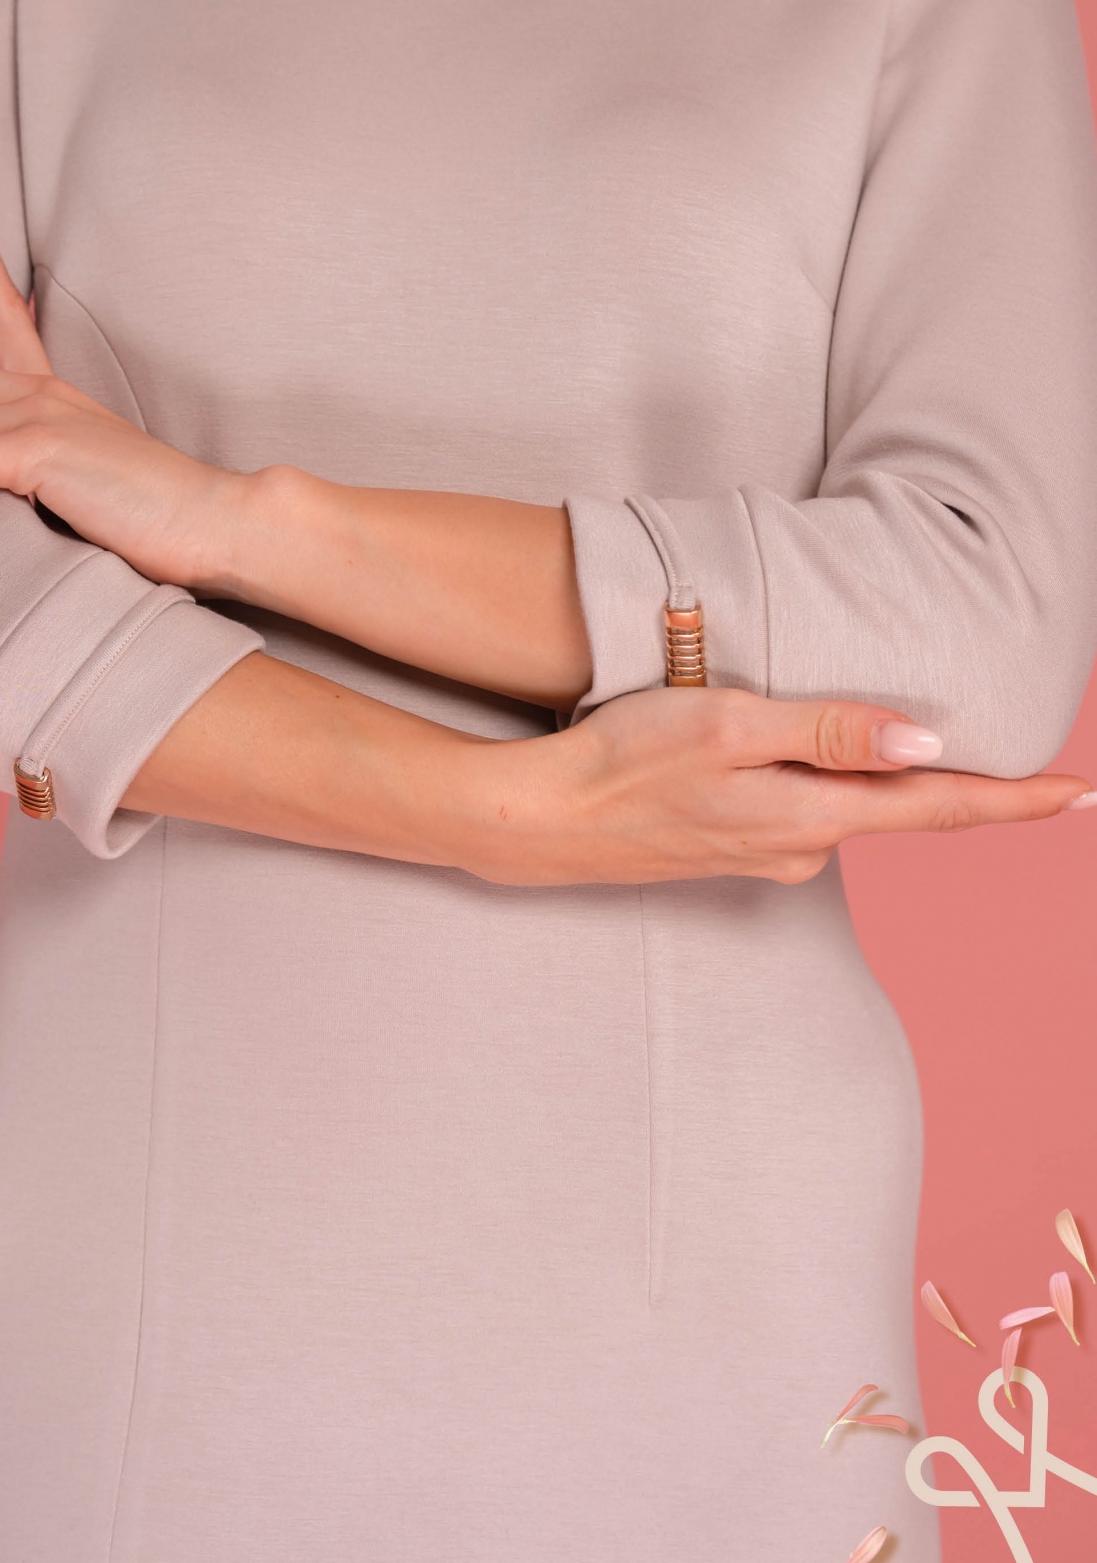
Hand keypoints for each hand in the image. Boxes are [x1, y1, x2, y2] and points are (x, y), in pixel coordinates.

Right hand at [463, 686, 1091, 885]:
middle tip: (1004, 757)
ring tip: (861, 732)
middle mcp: (802, 848)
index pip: (940, 807)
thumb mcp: (728, 724)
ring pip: (841, 804)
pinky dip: (810, 782)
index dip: (1016, 800)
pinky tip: (773, 753)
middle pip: (897, 805)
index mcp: (812, 814)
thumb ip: (829, 731)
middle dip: (945, 779)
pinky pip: (798, 811)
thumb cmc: (624, 759)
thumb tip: (929, 749)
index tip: (1081, 793)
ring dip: (858, 773)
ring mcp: (766, 856)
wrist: (538, 821)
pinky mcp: (734, 851)